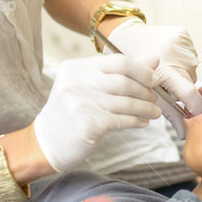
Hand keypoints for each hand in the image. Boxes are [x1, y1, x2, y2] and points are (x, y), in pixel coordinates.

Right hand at [34, 54, 161, 171]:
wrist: (47, 143)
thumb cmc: (73, 111)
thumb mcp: (90, 86)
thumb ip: (121, 71)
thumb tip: (154, 58)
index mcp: (76, 68)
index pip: (119, 61)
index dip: (142, 70)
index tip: (154, 79)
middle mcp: (75, 82)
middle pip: (124, 82)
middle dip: (146, 91)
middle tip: (155, 99)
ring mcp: (80, 103)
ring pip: (126, 103)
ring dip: (146, 108)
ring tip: (154, 113)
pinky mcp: (87, 124)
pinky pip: (121, 120)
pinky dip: (137, 121)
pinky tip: (143, 122)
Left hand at [107, 19, 201, 137]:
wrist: (123, 32)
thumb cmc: (127, 64)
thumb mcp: (142, 90)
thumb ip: (165, 110)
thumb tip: (183, 131)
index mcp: (163, 69)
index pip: (189, 93)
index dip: (197, 108)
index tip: (198, 116)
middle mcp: (176, 55)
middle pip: (190, 83)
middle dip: (180, 90)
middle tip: (164, 86)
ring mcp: (181, 43)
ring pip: (190, 70)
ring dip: (180, 75)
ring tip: (163, 69)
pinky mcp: (183, 34)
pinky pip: (189, 56)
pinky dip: (181, 61)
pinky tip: (167, 57)